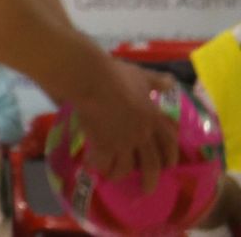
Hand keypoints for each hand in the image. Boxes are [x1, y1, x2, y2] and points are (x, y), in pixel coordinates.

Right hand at [73, 61, 176, 190]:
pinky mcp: (103, 144)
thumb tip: (171, 82)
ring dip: (120, 175)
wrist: (92, 81)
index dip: (170, 155)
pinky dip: (98, 167)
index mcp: (153, 119)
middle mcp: (142, 135)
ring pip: (126, 167)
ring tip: (113, 177)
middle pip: (151, 164)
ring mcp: (122, 141)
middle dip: (150, 179)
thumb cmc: (117, 75)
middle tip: (147, 189)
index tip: (170, 165)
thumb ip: (156, 81)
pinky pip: (103, 162)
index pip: (169, 142)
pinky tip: (92, 167)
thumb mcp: (141, 76)